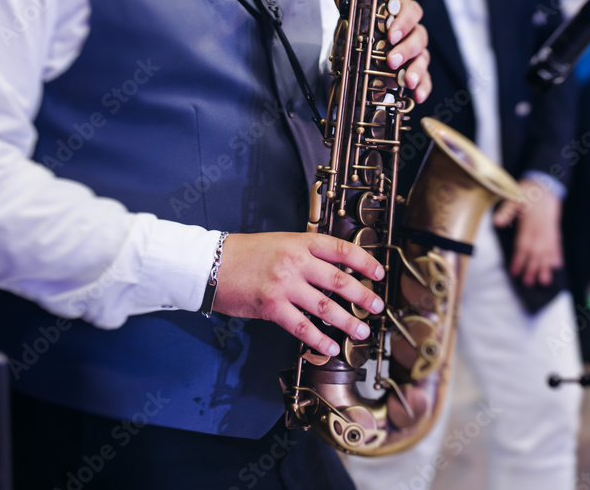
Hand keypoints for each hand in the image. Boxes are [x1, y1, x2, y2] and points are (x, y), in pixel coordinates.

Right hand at [213, 232, 385, 355]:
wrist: (210, 264)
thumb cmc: (244, 253)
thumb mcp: (280, 242)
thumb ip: (305, 253)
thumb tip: (334, 270)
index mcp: (299, 242)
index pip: (342, 250)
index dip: (365, 262)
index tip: (378, 274)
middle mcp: (295, 262)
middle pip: (339, 280)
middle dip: (363, 296)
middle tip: (377, 307)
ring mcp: (284, 285)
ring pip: (325, 306)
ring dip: (348, 321)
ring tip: (362, 330)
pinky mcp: (271, 307)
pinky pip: (302, 327)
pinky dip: (319, 339)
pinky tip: (331, 346)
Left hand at [331, 0, 430, 102]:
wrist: (359, 62)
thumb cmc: (362, 38)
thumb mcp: (352, 22)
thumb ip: (347, 5)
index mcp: (399, 17)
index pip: (411, 10)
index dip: (404, 21)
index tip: (391, 33)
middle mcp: (411, 34)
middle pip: (419, 36)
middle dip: (406, 49)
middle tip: (391, 61)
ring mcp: (416, 55)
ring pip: (423, 58)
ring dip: (416, 70)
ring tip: (405, 81)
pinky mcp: (417, 74)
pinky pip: (426, 80)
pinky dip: (423, 88)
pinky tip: (416, 95)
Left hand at [493, 179, 563, 286]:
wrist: (545, 184)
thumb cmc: (527, 191)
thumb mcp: (513, 198)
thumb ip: (506, 212)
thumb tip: (496, 223)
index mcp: (529, 224)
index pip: (523, 245)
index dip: (518, 260)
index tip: (515, 272)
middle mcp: (540, 229)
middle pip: (536, 252)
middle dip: (532, 268)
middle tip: (528, 283)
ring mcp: (549, 230)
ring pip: (548, 251)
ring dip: (546, 266)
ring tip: (545, 281)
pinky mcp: (555, 229)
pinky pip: (557, 244)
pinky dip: (557, 255)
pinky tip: (558, 265)